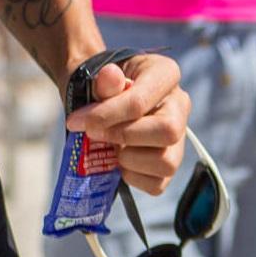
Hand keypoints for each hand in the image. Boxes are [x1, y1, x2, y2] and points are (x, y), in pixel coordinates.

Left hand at [64, 53, 189, 195]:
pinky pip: (157, 183)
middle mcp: (179, 104)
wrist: (99, 96)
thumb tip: (111, 77)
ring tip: (109, 146)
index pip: (140, 101)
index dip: (106, 115)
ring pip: (166, 162)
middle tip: (94, 134)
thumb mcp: (95, 73)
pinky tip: (117, 158)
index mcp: (164, 73)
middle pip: (167, 131)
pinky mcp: (170, 162)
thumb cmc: (100, 83)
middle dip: (123, 137)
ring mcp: (179, 137)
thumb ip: (102, 78)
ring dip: (128, 159)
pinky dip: (132, 176)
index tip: (76, 121)